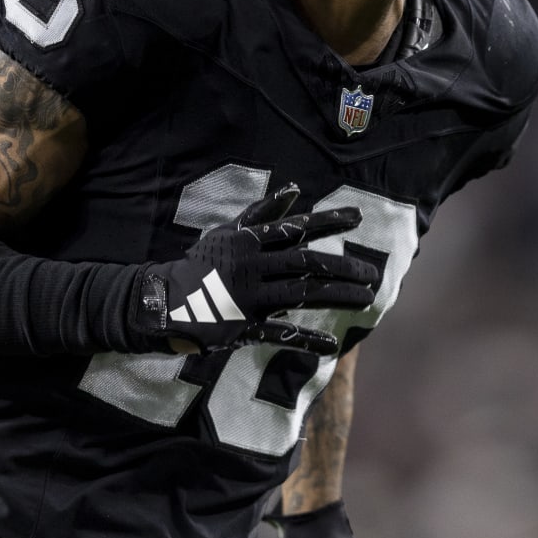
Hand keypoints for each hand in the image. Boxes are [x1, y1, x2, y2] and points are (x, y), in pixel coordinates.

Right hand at [131, 184, 377, 357]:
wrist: (164, 302)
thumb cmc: (203, 264)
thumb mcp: (229, 233)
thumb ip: (263, 213)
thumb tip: (294, 190)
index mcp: (249, 241)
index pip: (296, 227)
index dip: (328, 221)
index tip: (359, 217)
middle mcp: (253, 266)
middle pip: (307, 263)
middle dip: (344, 266)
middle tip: (373, 273)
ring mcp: (249, 298)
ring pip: (302, 294)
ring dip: (338, 296)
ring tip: (367, 298)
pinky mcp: (243, 326)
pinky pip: (280, 335)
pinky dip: (306, 341)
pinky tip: (332, 347)